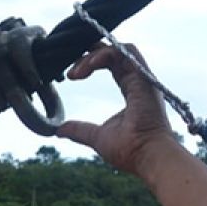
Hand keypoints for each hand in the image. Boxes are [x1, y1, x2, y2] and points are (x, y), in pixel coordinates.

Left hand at [56, 44, 180, 176]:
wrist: (146, 156)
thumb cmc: (129, 150)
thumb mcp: (97, 137)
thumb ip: (80, 130)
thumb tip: (60, 131)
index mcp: (131, 90)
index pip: (112, 64)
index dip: (91, 63)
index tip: (71, 75)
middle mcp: (139, 81)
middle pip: (114, 52)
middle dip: (89, 53)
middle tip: (70, 69)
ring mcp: (143, 78)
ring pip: (119, 49)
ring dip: (93, 55)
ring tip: (75, 72)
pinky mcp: (144, 78)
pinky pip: (125, 53)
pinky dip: (104, 55)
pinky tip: (87, 66)